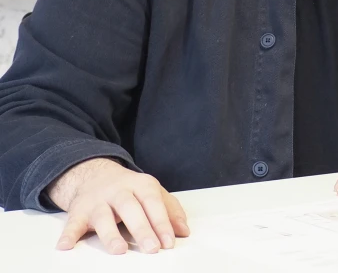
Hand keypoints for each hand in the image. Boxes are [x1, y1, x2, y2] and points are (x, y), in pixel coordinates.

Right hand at [48, 158, 189, 253]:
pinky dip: (68, 234)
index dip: (162, 221)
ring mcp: (98, 200)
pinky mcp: (79, 211)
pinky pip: (72, 222)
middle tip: (152, 249)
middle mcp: (118, 191)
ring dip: (110, 234)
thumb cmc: (129, 190)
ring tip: (119, 250)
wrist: (93, 174)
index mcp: (140, 185)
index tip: (169, 242)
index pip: (153, 201)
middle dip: (142, 228)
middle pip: (130, 208)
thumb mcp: (151, 192)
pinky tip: (65, 246)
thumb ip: (169, 209)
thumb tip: (184, 231)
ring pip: (103, 216)